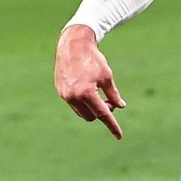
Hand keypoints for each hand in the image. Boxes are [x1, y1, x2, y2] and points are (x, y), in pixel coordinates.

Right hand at [55, 24, 126, 139]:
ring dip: (91, 109)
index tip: (119, 136)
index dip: (112, 125)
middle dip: (101, 112)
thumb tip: (120, 106)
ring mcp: (64, 94)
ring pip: (81, 112)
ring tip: (99, 96)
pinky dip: (82, 102)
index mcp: (87, 93)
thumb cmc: (93, 59)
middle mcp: (73, 96)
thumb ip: (113, 94)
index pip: (102, 114)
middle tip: (109, 102)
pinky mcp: (60, 90)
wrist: (73, 44)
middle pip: (91, 116)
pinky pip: (73, 104)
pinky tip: (87, 90)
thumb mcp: (107, 76)